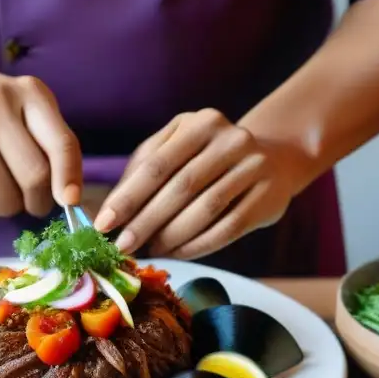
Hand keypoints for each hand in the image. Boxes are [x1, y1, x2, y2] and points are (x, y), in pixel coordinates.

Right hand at [0, 60, 81, 221]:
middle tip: (30, 199)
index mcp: (24, 93)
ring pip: (2, 205)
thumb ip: (56, 141)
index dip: (69, 178)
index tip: (70, 201)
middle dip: (38, 201)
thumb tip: (70, 198)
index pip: (59, 144)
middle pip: (32, 181)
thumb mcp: (28, 103)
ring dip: (6, 206)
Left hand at [94, 109, 301, 258]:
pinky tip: (178, 253)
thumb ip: (145, 169)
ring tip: (150, 251)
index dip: (128, 196)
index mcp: (199, 123)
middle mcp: (230, 139)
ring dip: (172, 236)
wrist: (274, 159)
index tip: (104, 223)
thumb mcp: (178, 148)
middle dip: (146, 221)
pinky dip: (198, 245)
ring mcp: (254, 166)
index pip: (157, 163)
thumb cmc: (209, 157)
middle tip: (122, 246)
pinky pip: (228, 227)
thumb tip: (112, 210)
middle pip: (180, 187)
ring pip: (206, 209)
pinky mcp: (269, 196)